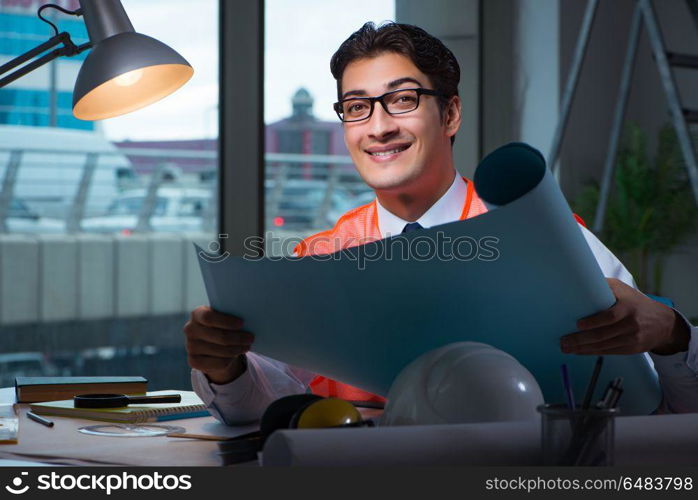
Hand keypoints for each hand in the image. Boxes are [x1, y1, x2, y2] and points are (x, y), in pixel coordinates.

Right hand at [183, 306, 253, 383]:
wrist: (211, 343)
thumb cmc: (222, 324)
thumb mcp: (223, 316)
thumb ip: (230, 314)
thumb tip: (251, 318)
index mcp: (197, 314)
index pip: (209, 317)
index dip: (226, 321)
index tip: (242, 323)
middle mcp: (190, 329)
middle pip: (219, 336)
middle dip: (238, 338)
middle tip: (251, 338)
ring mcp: (190, 346)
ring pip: (221, 350)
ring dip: (237, 349)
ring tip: (247, 346)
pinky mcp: (193, 361)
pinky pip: (218, 363)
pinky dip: (230, 359)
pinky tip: (236, 354)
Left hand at [560, 278, 689, 355]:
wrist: (663, 322)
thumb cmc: (635, 302)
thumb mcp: (623, 289)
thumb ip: (604, 286)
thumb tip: (580, 281)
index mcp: (628, 307)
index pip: (610, 317)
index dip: (593, 322)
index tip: (578, 324)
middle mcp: (631, 324)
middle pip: (603, 335)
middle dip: (581, 339)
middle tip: (563, 341)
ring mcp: (632, 339)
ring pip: (604, 346)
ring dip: (583, 348)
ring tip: (566, 348)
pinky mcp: (631, 349)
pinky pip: (609, 352)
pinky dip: (592, 353)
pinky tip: (580, 352)